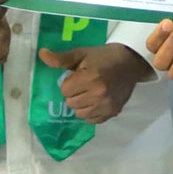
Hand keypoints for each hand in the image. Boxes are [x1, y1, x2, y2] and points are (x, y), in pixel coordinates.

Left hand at [37, 44, 153, 123]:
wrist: (131, 62)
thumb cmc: (104, 57)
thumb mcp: (82, 53)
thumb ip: (61, 58)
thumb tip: (41, 54)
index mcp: (91, 77)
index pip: (65, 90)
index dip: (69, 82)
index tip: (79, 75)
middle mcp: (99, 94)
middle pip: (70, 103)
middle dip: (74, 94)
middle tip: (85, 83)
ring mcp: (107, 105)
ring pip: (79, 113)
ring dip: (81, 104)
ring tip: (90, 92)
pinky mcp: (113, 113)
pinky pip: (91, 120)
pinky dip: (91, 112)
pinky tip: (97, 100)